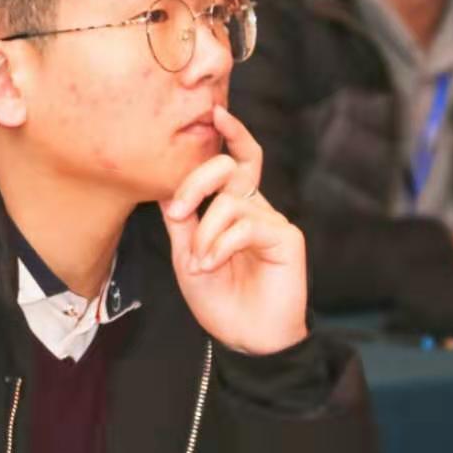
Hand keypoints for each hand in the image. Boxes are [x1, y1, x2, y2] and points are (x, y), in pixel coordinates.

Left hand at [160, 105, 308, 355]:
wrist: (246, 340)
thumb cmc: (219, 300)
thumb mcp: (186, 255)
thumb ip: (181, 219)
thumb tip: (165, 183)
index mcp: (233, 207)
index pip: (234, 161)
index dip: (231, 134)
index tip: (215, 112)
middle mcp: (255, 207)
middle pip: (232, 168)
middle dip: (196, 183)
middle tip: (177, 213)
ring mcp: (272, 220)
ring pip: (231, 201)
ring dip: (204, 233)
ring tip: (198, 263)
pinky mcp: (287, 238)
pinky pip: (247, 223)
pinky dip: (221, 244)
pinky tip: (212, 264)